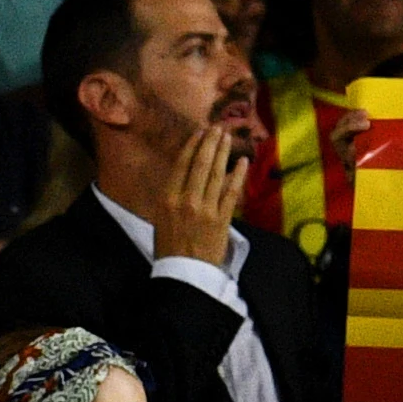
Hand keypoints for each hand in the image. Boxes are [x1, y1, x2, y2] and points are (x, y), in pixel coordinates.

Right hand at [149, 127, 250, 274]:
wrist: (183, 273)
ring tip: (227, 138)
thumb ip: (172, 198)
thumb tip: (185, 177)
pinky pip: (231, 193)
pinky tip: (242, 162)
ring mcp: (205, 210)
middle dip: (210, 144)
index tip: (200, 132)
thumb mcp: (160, 219)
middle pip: (200, 165)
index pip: (181, 166)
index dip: (192, 146)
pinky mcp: (222, 220)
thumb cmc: (168, 248)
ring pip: (216, 175)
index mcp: (167, 200)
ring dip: (223, 154)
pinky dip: (237, 177)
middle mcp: (186, 201)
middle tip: (217, 128)